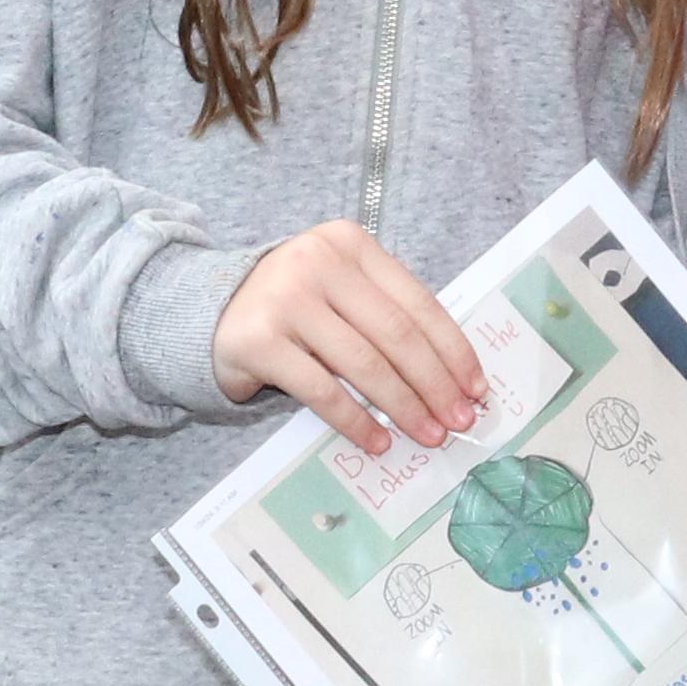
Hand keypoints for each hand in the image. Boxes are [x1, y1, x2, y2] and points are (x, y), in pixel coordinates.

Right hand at [212, 221, 483, 456]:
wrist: (210, 314)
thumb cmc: (293, 308)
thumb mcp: (342, 292)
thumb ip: (386, 317)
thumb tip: (453, 379)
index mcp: (350, 245)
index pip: (417, 303)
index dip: (453, 351)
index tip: (476, 389)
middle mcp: (319, 262)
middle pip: (396, 334)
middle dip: (435, 384)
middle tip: (459, 422)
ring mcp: (286, 298)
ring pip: (364, 363)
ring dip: (404, 406)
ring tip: (427, 435)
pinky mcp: (259, 340)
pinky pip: (322, 390)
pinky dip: (356, 421)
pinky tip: (377, 441)